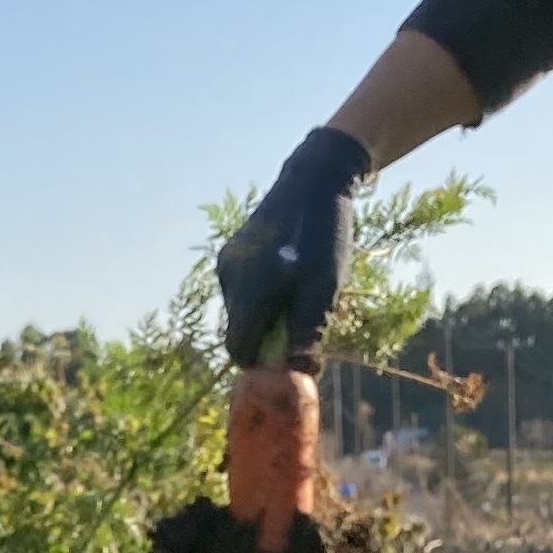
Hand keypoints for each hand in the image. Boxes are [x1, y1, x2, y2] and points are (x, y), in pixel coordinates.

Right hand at [215, 127, 371, 370]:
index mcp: (248, 292)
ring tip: (298, 296)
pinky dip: (261, 297)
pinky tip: (287, 278)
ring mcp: (227, 264)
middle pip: (240, 331)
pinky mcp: (231, 252)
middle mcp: (229, 280)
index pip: (240, 350)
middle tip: (302, 328)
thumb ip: (307, 333)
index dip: (262, 364)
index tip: (289, 361)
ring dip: (265, 316)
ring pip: (241, 311)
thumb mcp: (325, 290)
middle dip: (267, 339)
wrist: (314, 180)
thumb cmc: (324, 237)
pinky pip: (241, 290)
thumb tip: (298, 373)